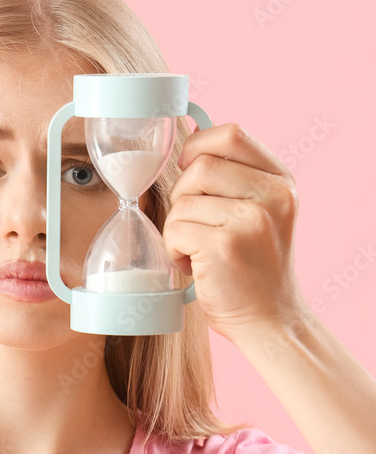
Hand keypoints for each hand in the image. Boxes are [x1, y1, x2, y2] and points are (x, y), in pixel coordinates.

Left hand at [164, 122, 306, 344]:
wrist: (270, 318)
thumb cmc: (254, 267)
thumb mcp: (261, 213)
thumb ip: (235, 180)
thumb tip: (188, 141)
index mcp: (280, 181)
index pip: (231, 134)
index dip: (198, 146)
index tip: (188, 169)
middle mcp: (272, 196)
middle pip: (199, 168)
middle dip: (183, 197)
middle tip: (194, 226)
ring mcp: (250, 220)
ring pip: (181, 202)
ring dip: (176, 230)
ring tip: (197, 251)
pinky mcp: (224, 245)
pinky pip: (174, 230)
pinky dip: (173, 250)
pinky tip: (194, 265)